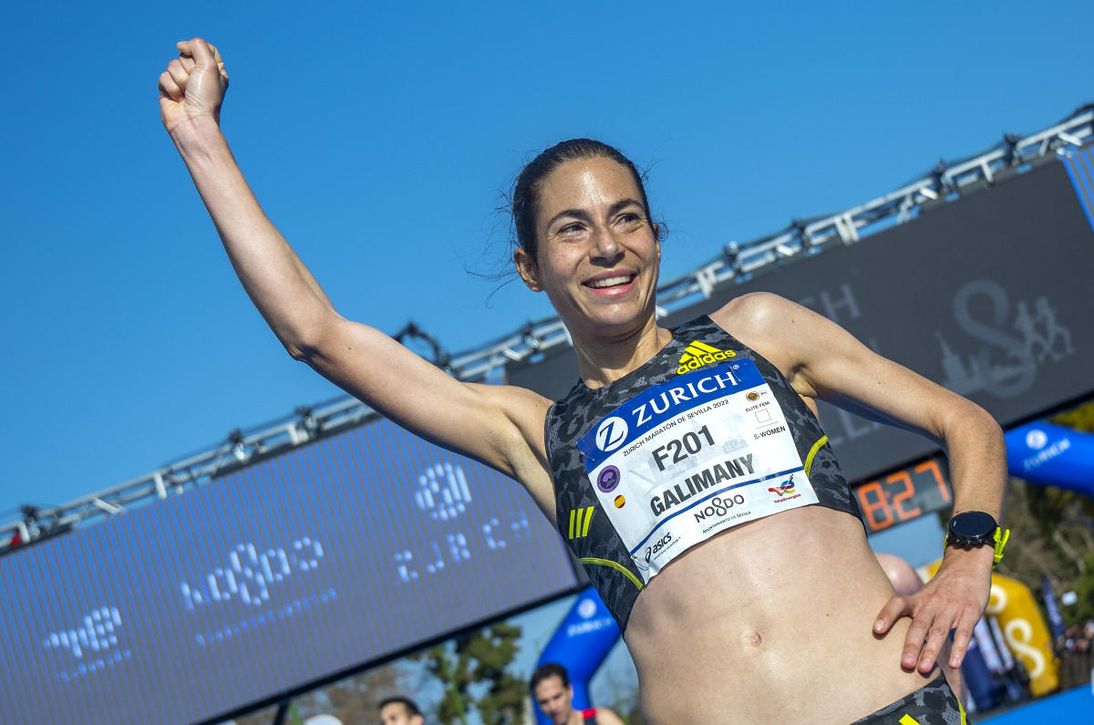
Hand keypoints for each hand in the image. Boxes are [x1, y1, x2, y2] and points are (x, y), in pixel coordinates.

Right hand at [158, 38, 228, 135]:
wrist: (192, 122)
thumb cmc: (205, 96)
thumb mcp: (209, 65)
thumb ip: (198, 46)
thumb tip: (180, 45)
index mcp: (215, 69)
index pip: (203, 47)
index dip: (198, 52)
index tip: (201, 65)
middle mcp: (199, 74)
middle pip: (185, 54)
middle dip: (188, 68)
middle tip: (194, 84)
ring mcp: (183, 82)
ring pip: (172, 64)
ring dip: (180, 79)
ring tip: (186, 94)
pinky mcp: (168, 89)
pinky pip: (163, 76)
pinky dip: (170, 87)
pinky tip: (178, 99)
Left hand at [873, 548, 992, 672]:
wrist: (967, 566)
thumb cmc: (940, 589)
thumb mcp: (922, 595)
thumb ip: (911, 614)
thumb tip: (891, 638)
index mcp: (917, 599)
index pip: (898, 604)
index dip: (887, 615)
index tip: (876, 630)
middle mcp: (931, 603)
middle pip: (919, 625)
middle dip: (911, 645)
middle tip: (904, 665)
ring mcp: (951, 608)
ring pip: (939, 631)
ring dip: (931, 651)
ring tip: (923, 669)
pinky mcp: (970, 613)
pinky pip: (964, 633)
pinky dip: (959, 649)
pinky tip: (954, 664)